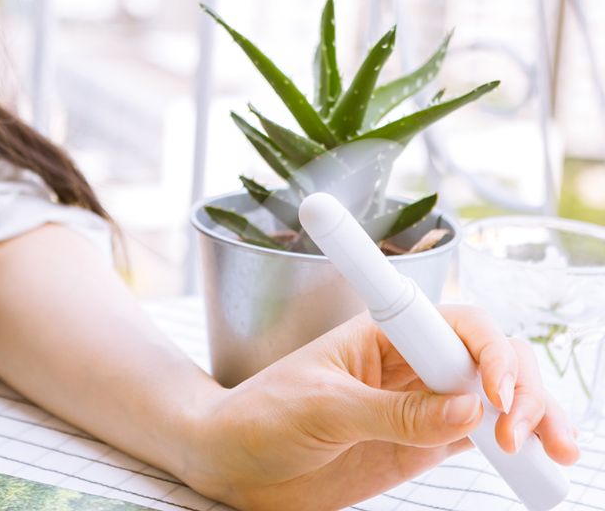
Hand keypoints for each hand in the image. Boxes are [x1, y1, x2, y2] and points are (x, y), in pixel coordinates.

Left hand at [186, 306, 578, 510]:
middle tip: (522, 432)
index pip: (451, 323)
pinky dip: (513, 442)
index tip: (496, 392)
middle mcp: (407, 362)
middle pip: (485, 356)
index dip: (487, 350)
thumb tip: (468, 408)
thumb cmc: (263, 416)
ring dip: (531, 411)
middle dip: (519, 383)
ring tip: (552, 449)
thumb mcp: (323, 409)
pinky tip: (535, 458)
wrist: (234, 462)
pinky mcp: (420, 442)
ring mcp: (418, 403)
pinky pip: (477, 434)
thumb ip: (394, 413)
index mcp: (380, 334)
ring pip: (491, 395)